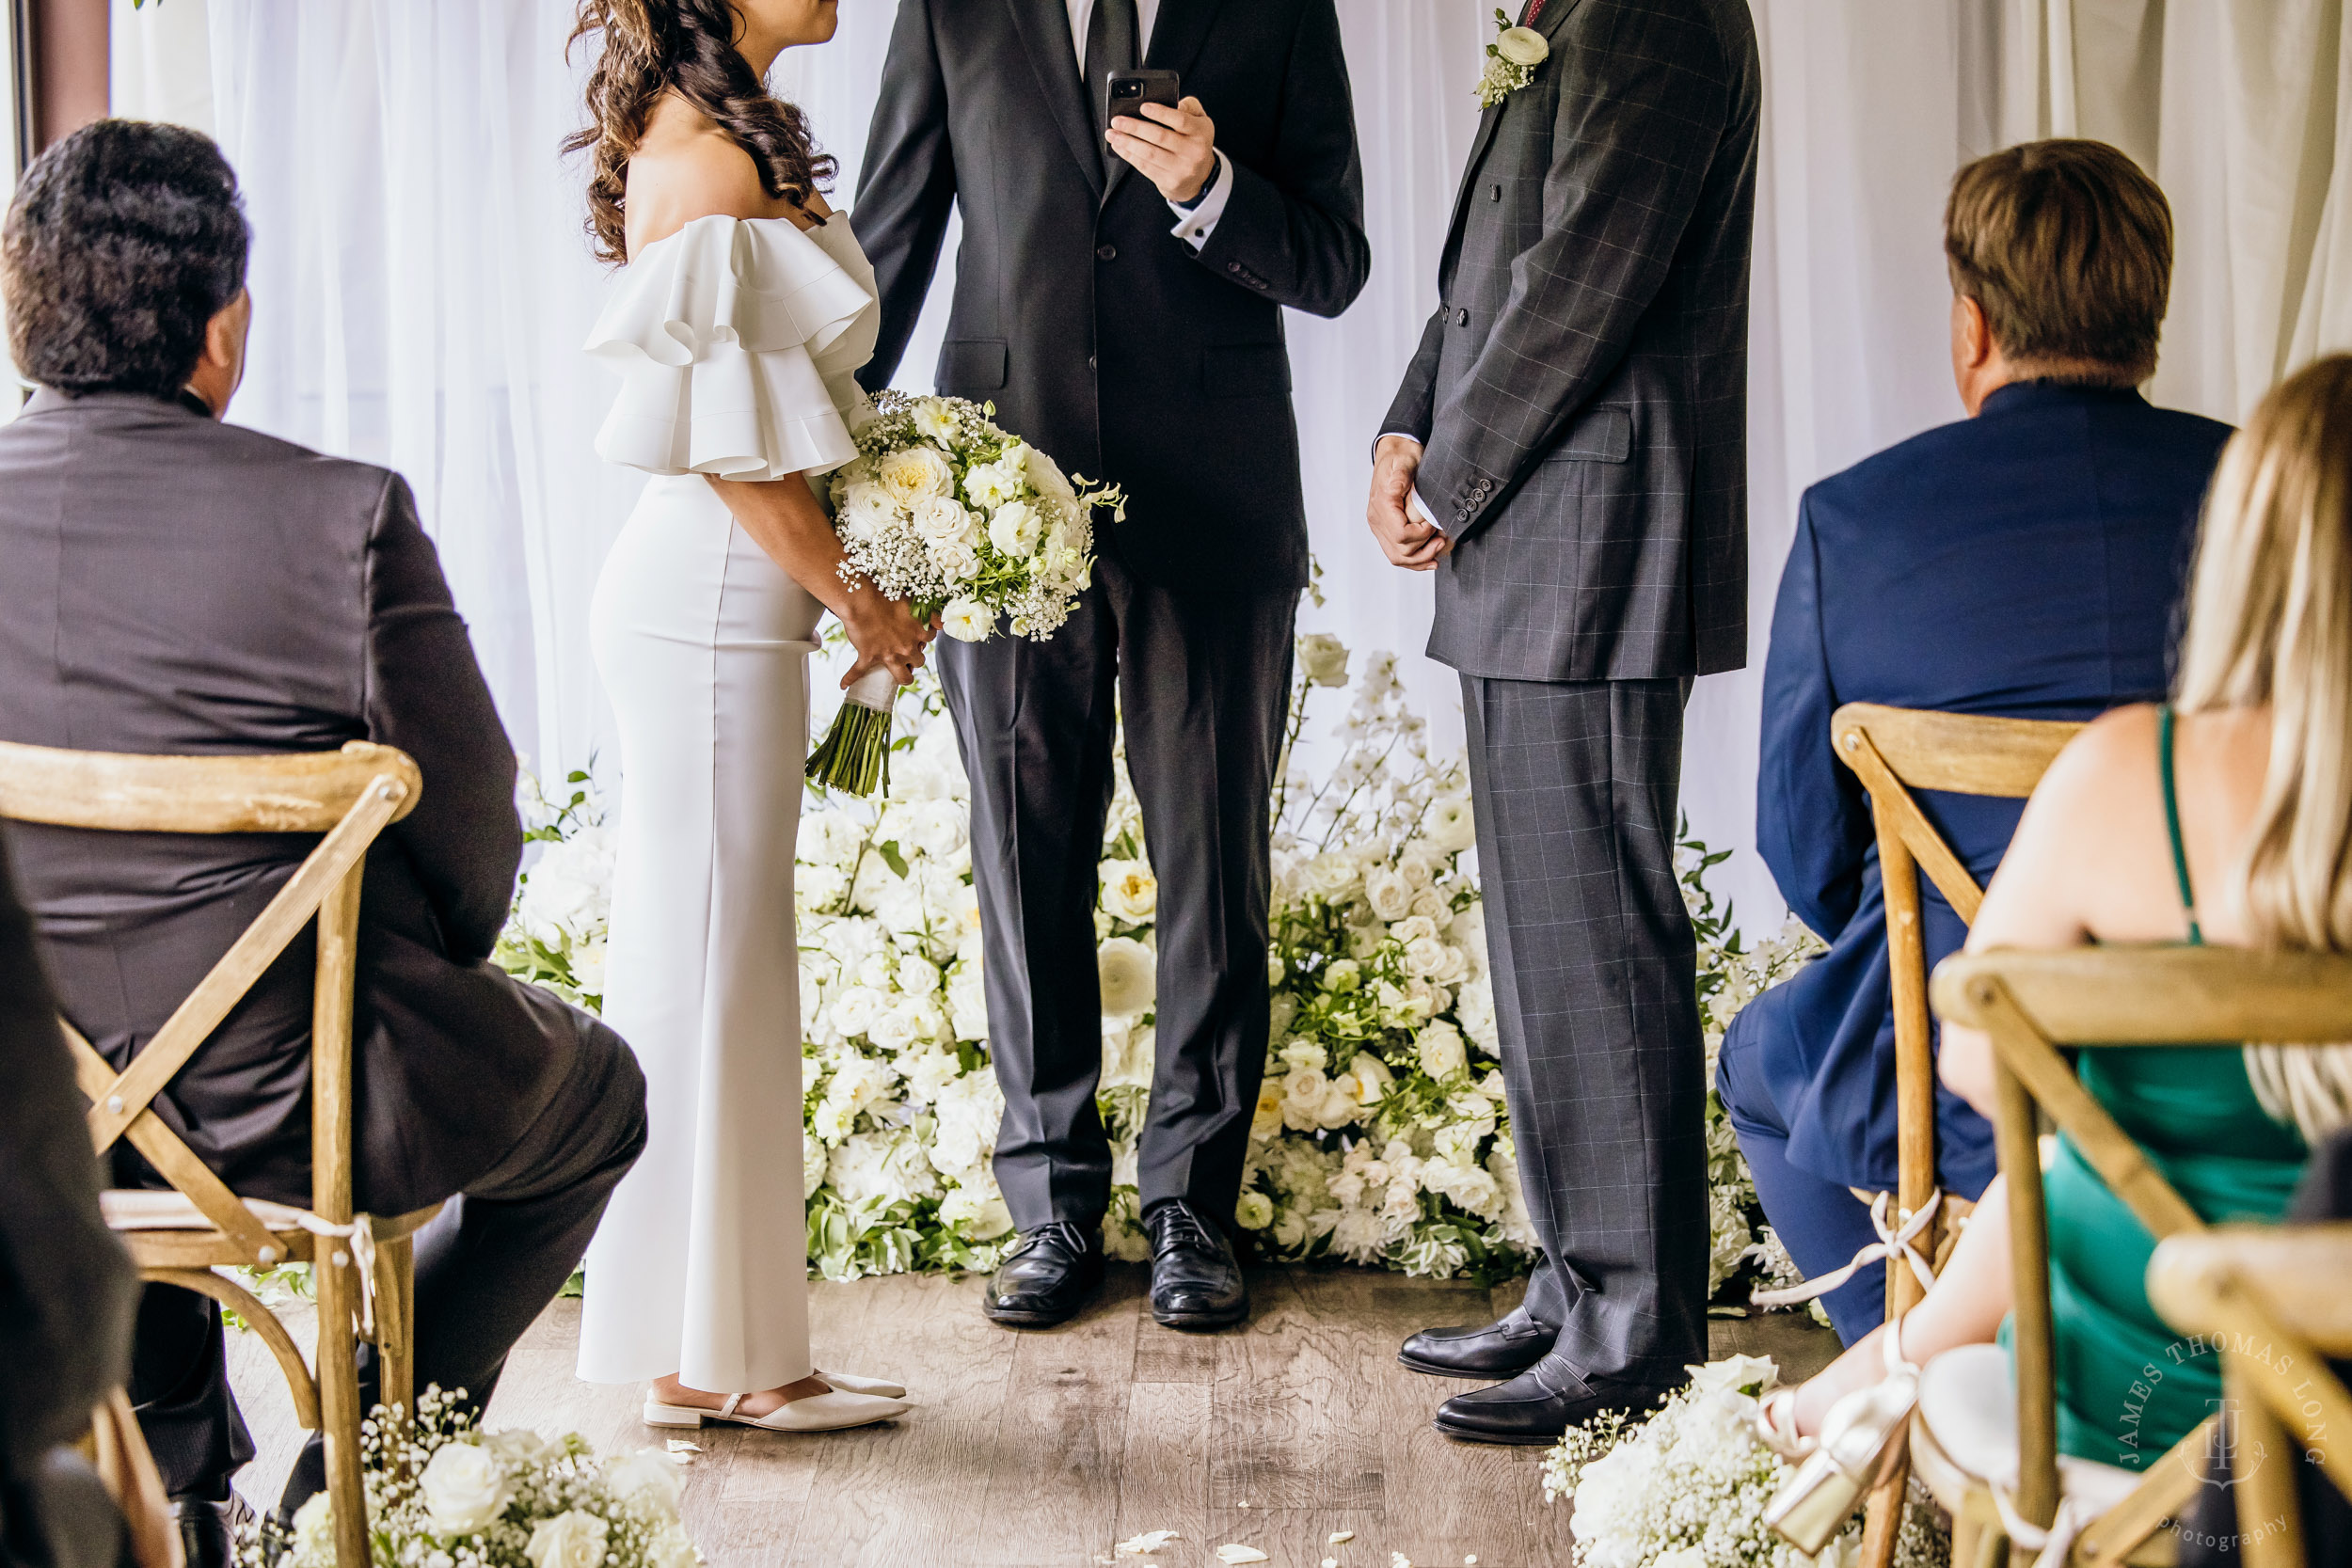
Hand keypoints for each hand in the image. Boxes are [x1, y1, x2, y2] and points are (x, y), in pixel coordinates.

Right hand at [841, 588, 936, 689]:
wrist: (863, 600)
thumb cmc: (887, 596)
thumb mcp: (916, 602)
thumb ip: (930, 614)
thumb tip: (942, 625)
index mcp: (919, 633)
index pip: (929, 639)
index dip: (922, 636)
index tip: (914, 632)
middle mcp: (907, 648)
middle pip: (920, 661)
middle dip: (914, 655)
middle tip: (904, 646)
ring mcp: (889, 656)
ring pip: (905, 677)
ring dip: (903, 673)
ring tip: (896, 667)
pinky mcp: (869, 657)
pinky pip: (858, 672)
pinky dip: (850, 678)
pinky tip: (845, 684)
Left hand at [1107, 97, 1217, 203]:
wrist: (1200, 177)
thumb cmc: (1194, 142)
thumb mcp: (1200, 121)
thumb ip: (1189, 106)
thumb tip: (1172, 102)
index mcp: (1201, 132)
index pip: (1180, 120)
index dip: (1160, 113)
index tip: (1143, 107)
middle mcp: (1194, 151)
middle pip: (1160, 137)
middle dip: (1135, 127)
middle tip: (1117, 120)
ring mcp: (1181, 169)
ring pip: (1149, 154)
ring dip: (1127, 143)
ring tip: (1112, 134)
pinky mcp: (1170, 182)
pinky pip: (1145, 167)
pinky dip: (1129, 156)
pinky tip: (1119, 147)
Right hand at [1368, 435, 1451, 570]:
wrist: (1395, 453)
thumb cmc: (1402, 456)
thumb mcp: (1405, 461)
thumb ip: (1400, 477)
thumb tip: (1396, 489)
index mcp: (1381, 504)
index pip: (1401, 535)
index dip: (1422, 535)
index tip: (1435, 524)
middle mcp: (1376, 519)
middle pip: (1399, 552)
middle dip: (1424, 550)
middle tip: (1443, 540)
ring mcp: (1379, 526)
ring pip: (1397, 557)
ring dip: (1420, 559)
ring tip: (1439, 550)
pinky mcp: (1385, 529)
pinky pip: (1396, 553)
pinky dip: (1414, 561)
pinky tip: (1430, 559)